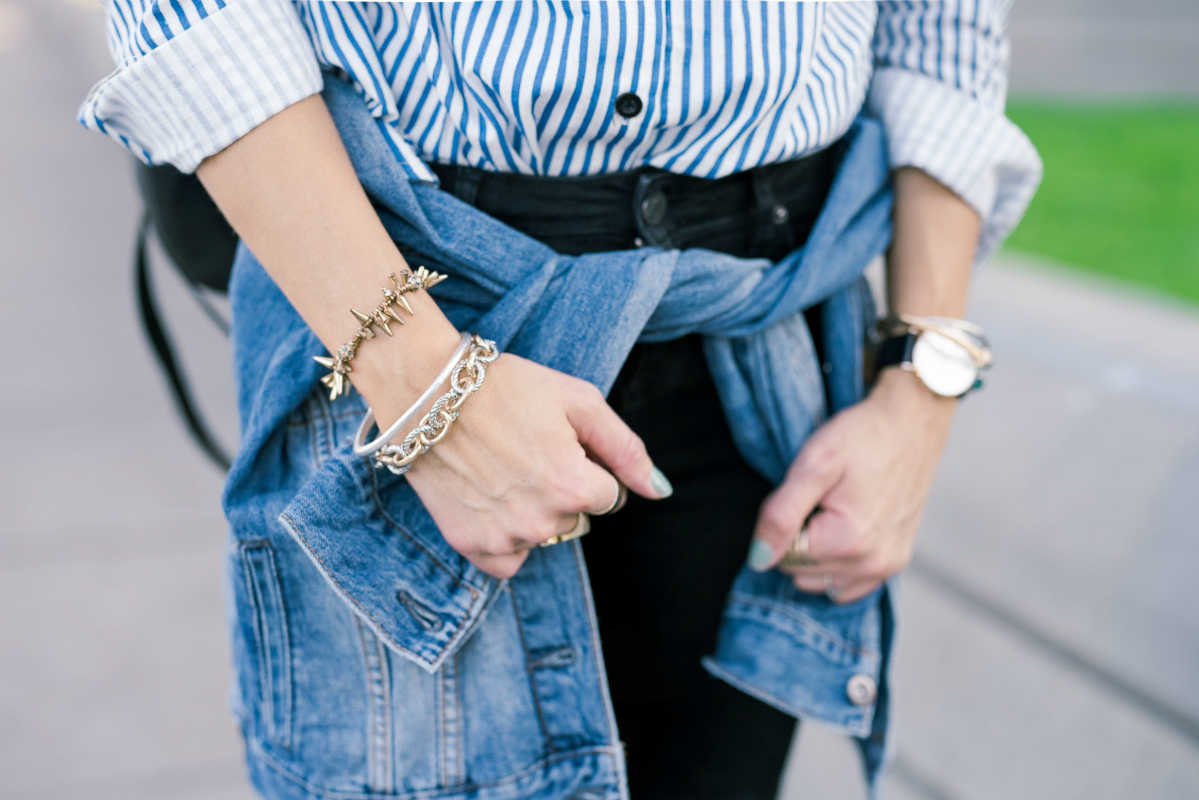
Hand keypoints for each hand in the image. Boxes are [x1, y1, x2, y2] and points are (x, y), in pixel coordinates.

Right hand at [404, 351, 670, 578]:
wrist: (426, 392)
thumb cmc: (506, 387)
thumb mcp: (579, 401)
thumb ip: (626, 450)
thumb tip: (660, 491)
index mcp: (574, 486)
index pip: (609, 496)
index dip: (587, 465)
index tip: (556, 441)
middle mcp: (542, 521)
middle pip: (576, 517)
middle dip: (562, 491)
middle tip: (526, 451)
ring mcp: (504, 537)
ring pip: (544, 536)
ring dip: (534, 512)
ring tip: (503, 469)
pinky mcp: (469, 544)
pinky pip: (508, 561)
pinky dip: (506, 539)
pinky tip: (492, 500)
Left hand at [748, 368, 955, 602]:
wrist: (911, 423)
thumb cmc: (861, 437)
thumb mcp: (813, 465)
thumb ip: (781, 515)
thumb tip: (759, 560)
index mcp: (847, 543)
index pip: (781, 558)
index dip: (784, 523)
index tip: (809, 495)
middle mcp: (871, 564)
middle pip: (800, 571)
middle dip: (800, 538)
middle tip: (822, 500)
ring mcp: (887, 567)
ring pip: (821, 580)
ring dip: (817, 552)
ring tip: (836, 510)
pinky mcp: (896, 563)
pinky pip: (848, 586)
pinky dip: (838, 565)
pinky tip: (846, 531)